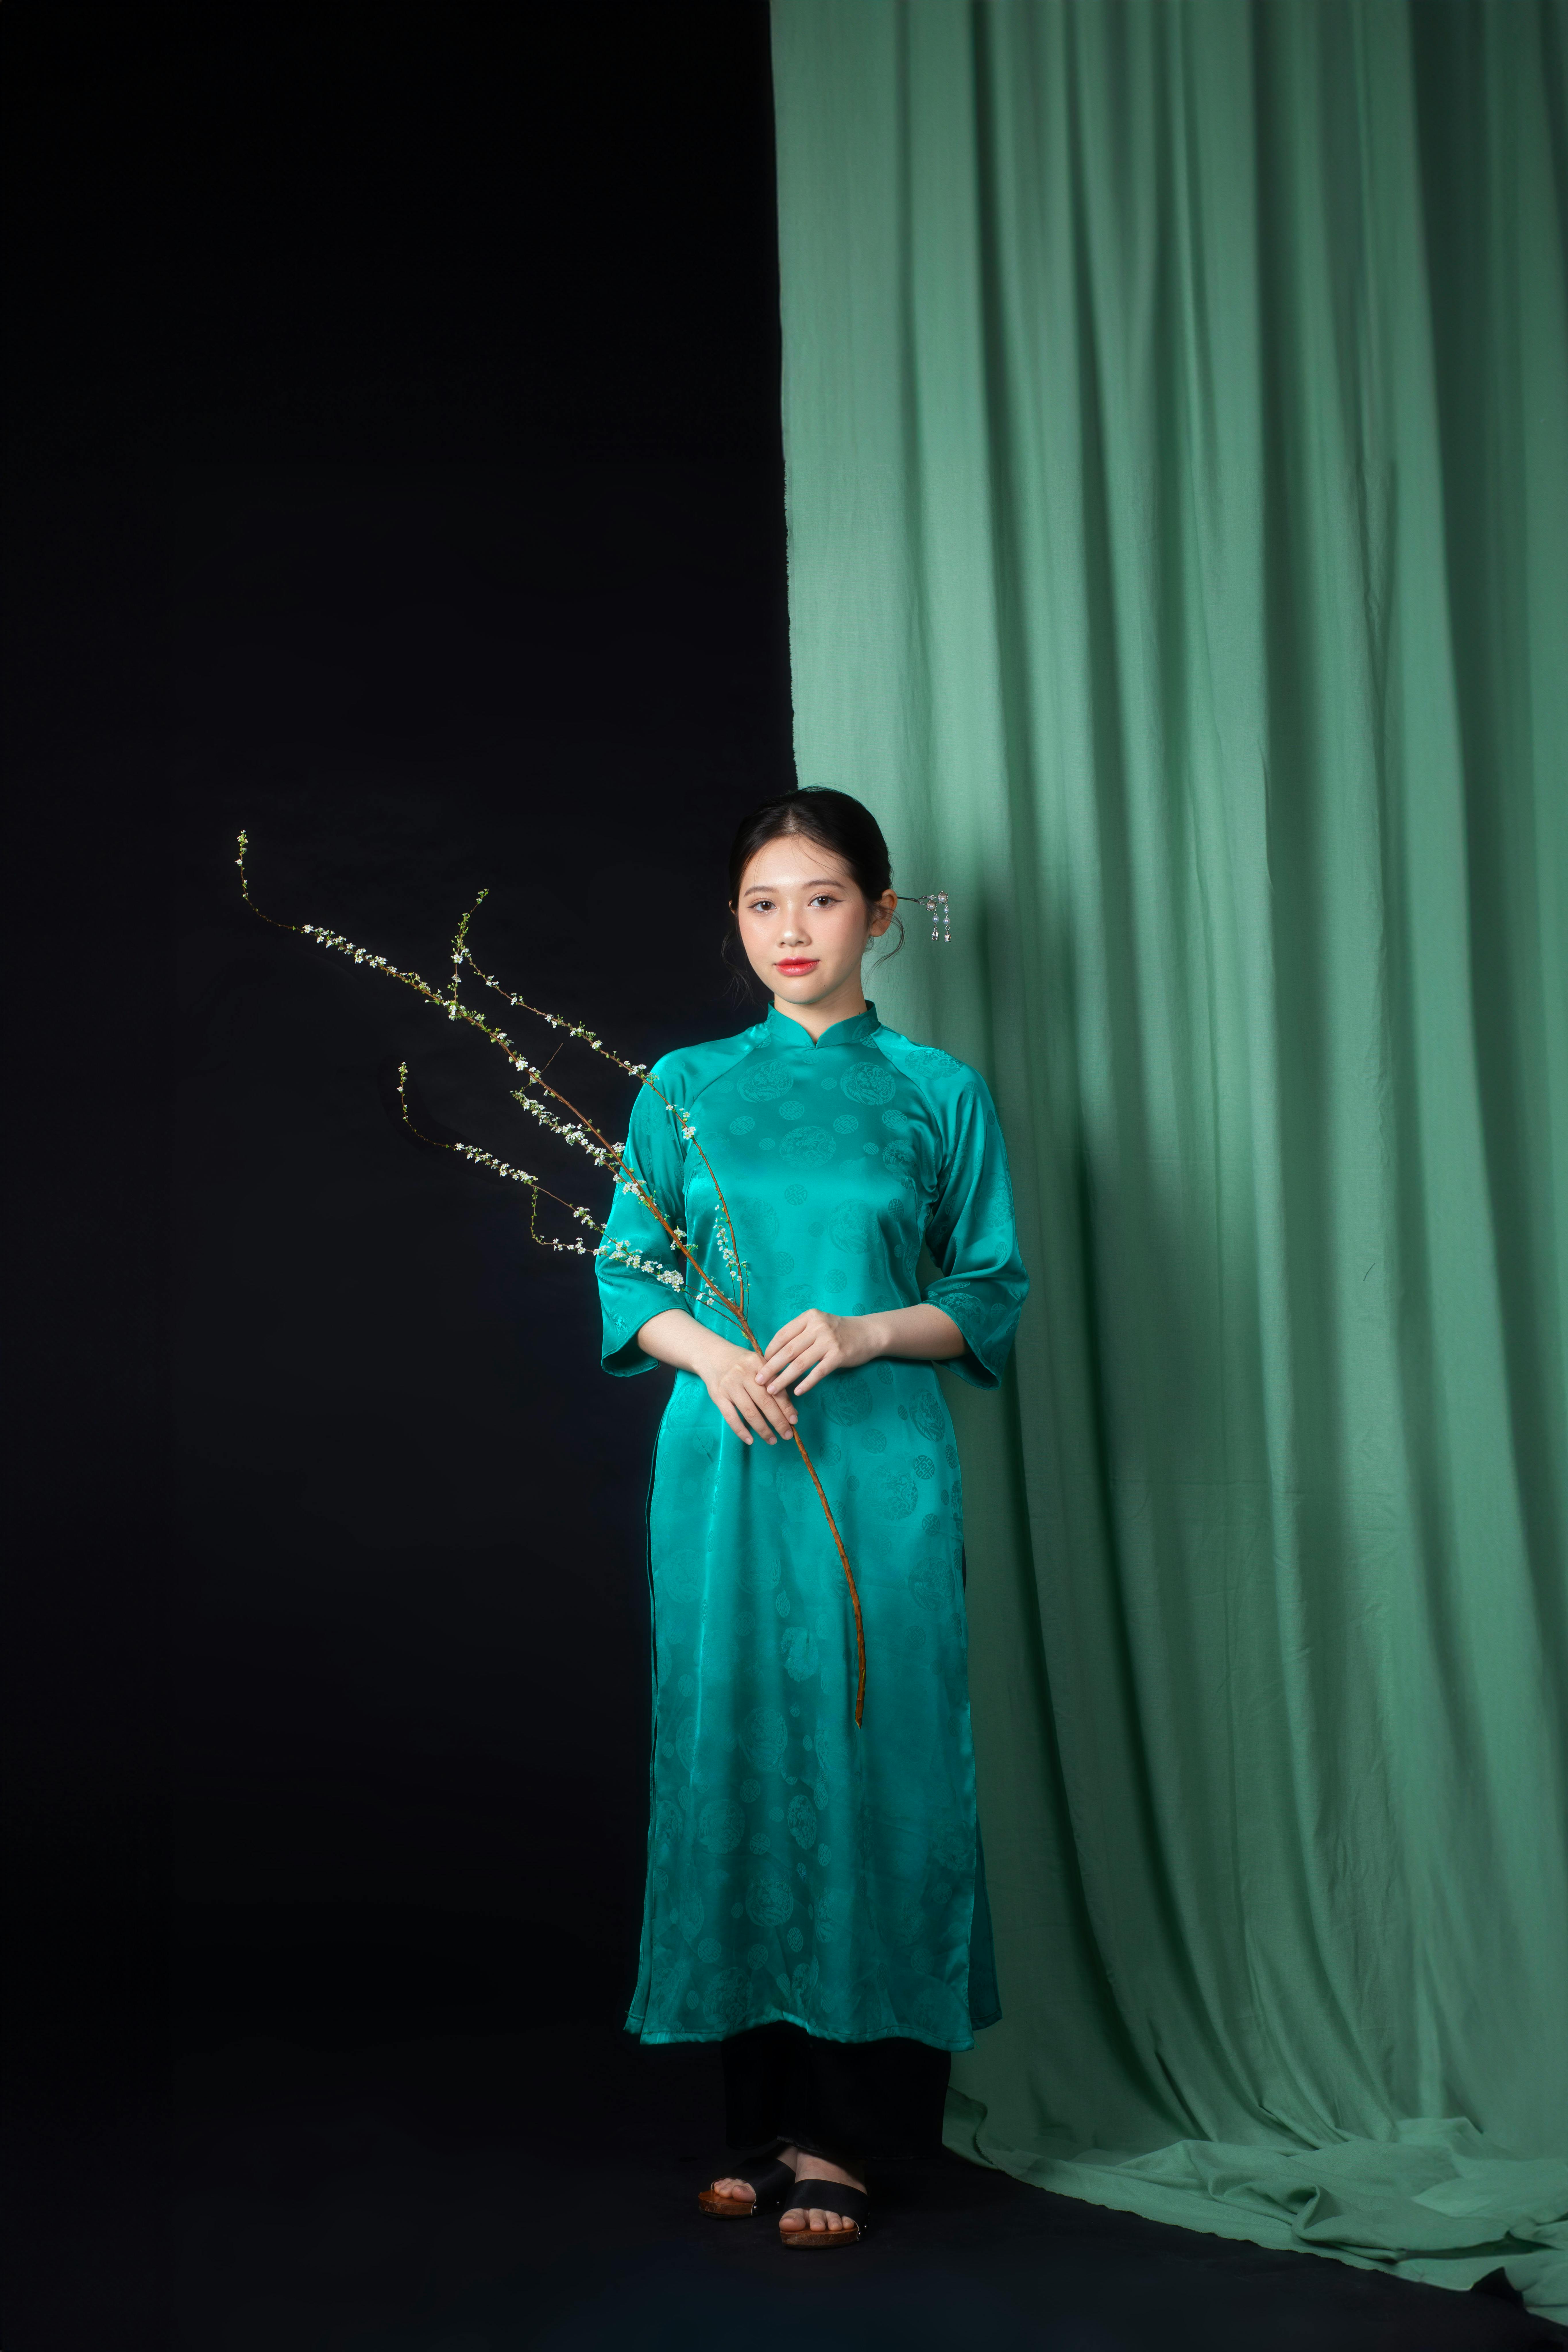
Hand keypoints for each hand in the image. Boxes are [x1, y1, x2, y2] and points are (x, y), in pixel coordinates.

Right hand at [694, 1332, 799, 1446]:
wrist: (712, 1356)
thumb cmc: (741, 1363)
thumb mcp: (758, 1364)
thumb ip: (774, 1383)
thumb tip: (791, 1411)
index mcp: (757, 1363)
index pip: (776, 1388)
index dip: (786, 1407)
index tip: (794, 1421)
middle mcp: (743, 1374)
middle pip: (765, 1402)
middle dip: (778, 1421)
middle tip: (787, 1435)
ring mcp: (729, 1385)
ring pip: (749, 1412)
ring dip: (763, 1429)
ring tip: (772, 1440)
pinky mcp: (718, 1396)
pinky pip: (731, 1417)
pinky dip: (741, 1431)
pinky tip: (750, 1440)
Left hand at [755, 1308, 875, 1399]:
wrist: (869, 1333)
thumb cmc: (839, 1331)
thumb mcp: (818, 1324)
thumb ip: (800, 1334)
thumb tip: (774, 1354)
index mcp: (809, 1317)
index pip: (782, 1335)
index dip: (769, 1351)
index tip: (760, 1364)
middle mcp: (817, 1327)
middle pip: (788, 1351)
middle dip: (770, 1367)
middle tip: (758, 1380)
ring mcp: (829, 1341)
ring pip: (800, 1363)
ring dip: (784, 1379)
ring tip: (772, 1390)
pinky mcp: (839, 1355)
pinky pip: (818, 1372)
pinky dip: (806, 1383)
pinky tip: (797, 1391)